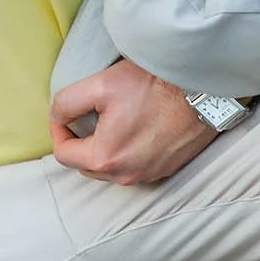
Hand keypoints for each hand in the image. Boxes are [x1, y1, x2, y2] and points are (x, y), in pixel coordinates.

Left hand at [49, 61, 216, 184]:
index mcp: (105, 158)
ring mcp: (149, 175)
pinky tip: (137, 127)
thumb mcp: (100, 85)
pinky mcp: (166, 169)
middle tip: (89, 115)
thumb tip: (57, 116)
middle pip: (86, 165)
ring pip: (111, 167)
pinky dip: (129, 151)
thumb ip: (67, 103)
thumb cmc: (154, 85)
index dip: (58, 130)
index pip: (63, 154)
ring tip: (114, 121)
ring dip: (106, 147)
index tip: (65, 114)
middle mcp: (126, 175)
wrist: (202, 90)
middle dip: (82, 142)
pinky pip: (135, 166)